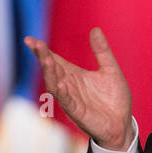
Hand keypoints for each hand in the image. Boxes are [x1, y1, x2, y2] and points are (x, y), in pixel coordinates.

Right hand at [24, 28, 133, 150]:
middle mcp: (68, 85)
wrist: (122, 124)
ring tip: (46, 59)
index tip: (30, 39)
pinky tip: (60, 84)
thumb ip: (101, 51)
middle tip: (36, 44)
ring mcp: (71, 99)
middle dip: (43, 57)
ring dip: (49, 73)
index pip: (54, 59)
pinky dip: (63, 93)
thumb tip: (95, 29)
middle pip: (51, 69)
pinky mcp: (77, 112)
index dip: (42, 50)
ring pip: (54, 85)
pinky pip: (67, 102)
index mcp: (73, 74)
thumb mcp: (110, 69)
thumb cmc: (114, 98)